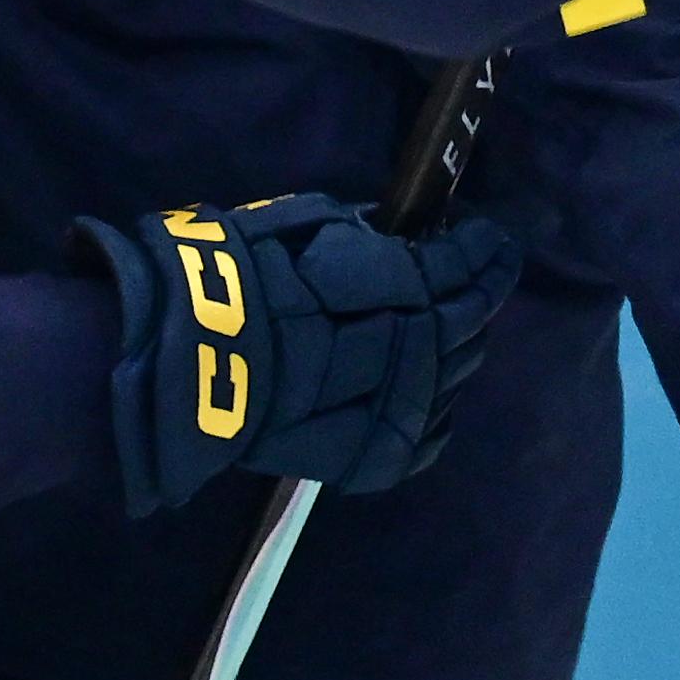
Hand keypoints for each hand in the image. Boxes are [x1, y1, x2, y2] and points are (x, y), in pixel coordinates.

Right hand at [70, 193, 522, 518]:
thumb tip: (393, 234)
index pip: (460, 265)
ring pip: (451, 378)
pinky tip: (432, 399)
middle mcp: (411, 343)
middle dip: (477, 296)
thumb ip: (358, 232)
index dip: (483, 251)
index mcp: (398, 281)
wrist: (186, 359)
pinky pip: (423, 438)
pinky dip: (434, 414)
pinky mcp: (370, 455)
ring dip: (459, 350)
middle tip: (479, 279)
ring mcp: (394, 406)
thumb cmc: (235, 276)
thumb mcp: (300, 224)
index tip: (493, 238)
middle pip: (465, 322)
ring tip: (454, 332)